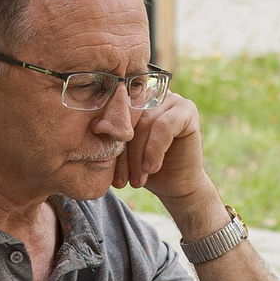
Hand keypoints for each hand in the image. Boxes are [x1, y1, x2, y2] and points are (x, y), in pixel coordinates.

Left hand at [117, 90, 230, 239]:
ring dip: (137, 156)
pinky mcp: (187, 110)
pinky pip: (163, 127)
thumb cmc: (145, 169)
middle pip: (128, 117)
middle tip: (120, 179)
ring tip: (136, 180)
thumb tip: (93, 127)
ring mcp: (171, 99)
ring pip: (143, 124)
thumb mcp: (122, 153)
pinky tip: (151, 168)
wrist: (177, 186)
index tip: (102, 161)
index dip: (107, 136)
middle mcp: (151, 94)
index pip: (113, 111)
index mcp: (133, 99)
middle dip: (122, 151)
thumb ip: (110, 137)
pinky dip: (154, 150)